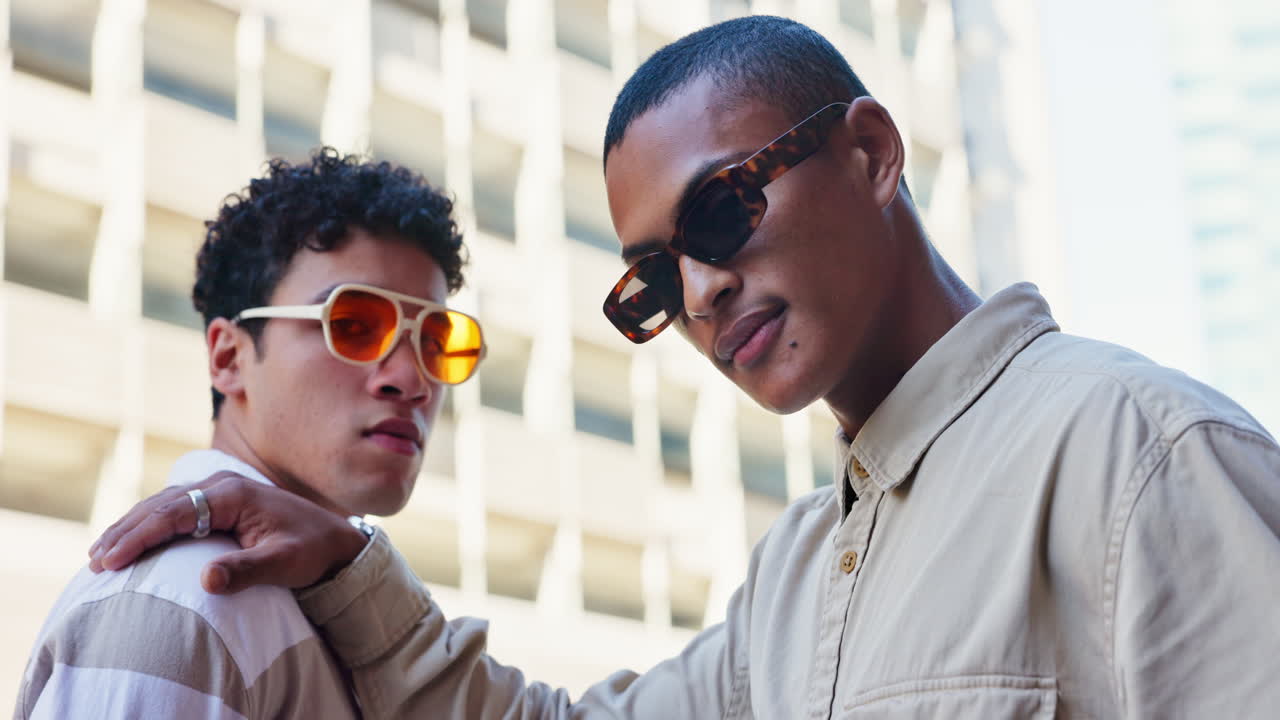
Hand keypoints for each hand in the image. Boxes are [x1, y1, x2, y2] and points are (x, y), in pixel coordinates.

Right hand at [88, 472, 369, 593]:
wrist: (334, 540)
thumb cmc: (311, 551)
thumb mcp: (284, 563)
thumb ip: (247, 571)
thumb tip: (206, 580)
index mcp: (233, 495)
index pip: (173, 514)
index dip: (138, 537)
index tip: (111, 560)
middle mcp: (221, 486)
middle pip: (161, 506)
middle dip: (125, 532)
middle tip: (94, 560)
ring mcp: (220, 490)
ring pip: (164, 505)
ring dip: (132, 526)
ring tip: (101, 552)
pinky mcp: (221, 501)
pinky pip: (176, 509)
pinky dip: (150, 522)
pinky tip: (132, 539)